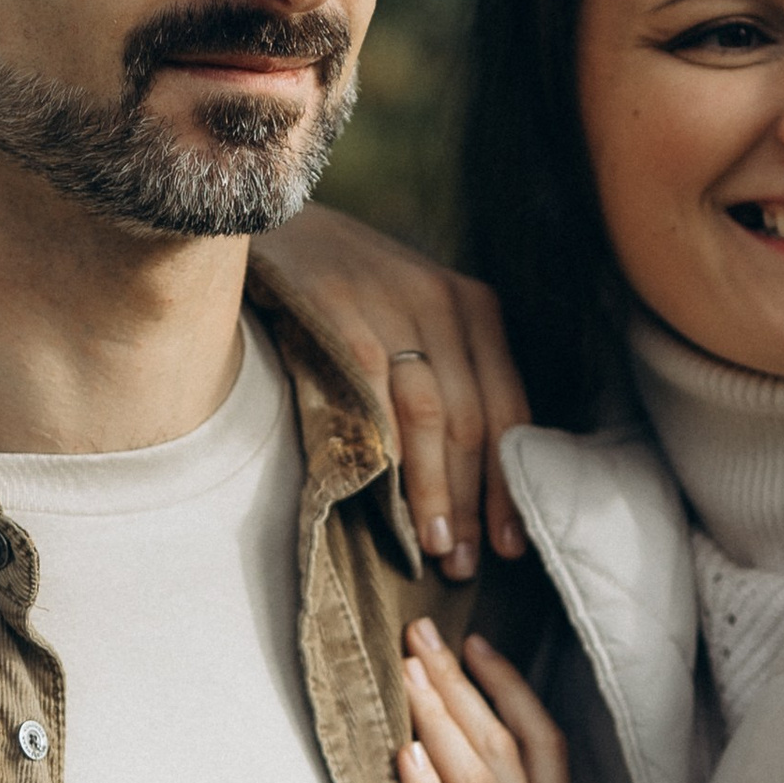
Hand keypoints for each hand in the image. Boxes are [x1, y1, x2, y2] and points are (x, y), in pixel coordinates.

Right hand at [251, 206, 530, 580]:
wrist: (271, 218)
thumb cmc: (348, 283)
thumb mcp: (414, 309)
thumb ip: (448, 368)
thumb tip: (476, 470)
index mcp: (475, 306)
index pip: (508, 410)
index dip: (510, 484)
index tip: (513, 544)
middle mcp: (443, 302)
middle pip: (474, 421)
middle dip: (475, 502)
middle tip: (469, 564)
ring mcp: (393, 304)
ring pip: (431, 415)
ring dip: (436, 490)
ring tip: (436, 547)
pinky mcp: (342, 312)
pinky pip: (375, 396)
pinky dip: (386, 454)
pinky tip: (388, 502)